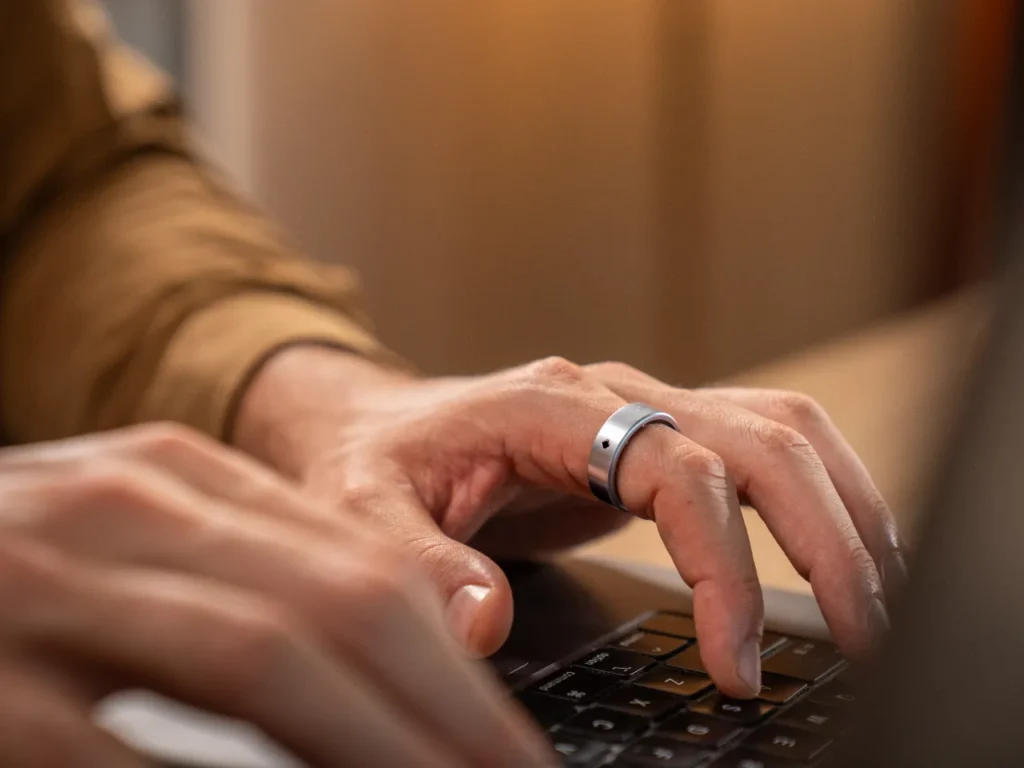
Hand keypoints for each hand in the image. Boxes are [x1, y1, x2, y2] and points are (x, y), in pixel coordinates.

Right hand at [0, 424, 552, 766]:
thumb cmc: (4, 579)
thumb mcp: (132, 547)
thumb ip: (244, 583)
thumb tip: (386, 670)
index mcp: (175, 479)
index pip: (362, 567)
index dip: (457, 668)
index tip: (508, 745)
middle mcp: (125, 512)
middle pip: (344, 609)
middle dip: (453, 717)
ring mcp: (44, 589)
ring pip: (268, 659)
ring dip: (387, 751)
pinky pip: (136, 755)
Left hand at [237, 348, 906, 699]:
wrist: (375, 427)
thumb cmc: (375, 461)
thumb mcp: (365, 510)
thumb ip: (418, 562)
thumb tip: (483, 621)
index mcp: (549, 406)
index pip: (675, 467)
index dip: (722, 563)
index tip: (731, 657)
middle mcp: (612, 396)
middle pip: (756, 440)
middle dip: (824, 539)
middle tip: (859, 635)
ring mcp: (641, 410)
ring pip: (779, 432)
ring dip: (842, 506)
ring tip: (874, 596)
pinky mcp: (654, 440)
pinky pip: (761, 448)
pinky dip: (818, 495)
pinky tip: (839, 548)